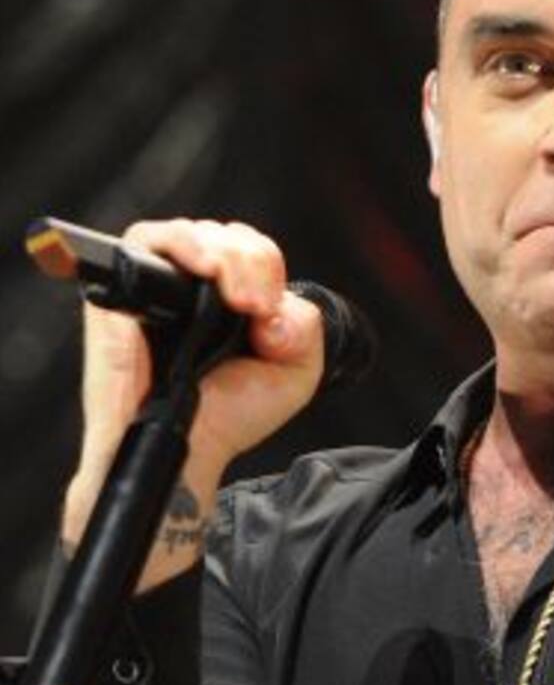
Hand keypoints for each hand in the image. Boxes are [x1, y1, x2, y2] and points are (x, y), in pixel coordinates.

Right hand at [63, 219, 323, 589]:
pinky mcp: (119, 297)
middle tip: (257, 306)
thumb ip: (304, 328)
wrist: (191, 450)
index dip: (268, 265)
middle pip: (224, 235)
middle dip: (252, 262)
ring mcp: (153, 289)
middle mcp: (189, 287)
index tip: (271, 307)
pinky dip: (180, 245)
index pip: (250, 248)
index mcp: (228, 296)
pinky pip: (141, 243)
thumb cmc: (231, 413)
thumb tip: (275, 309)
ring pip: (189, 233)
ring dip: (223, 254)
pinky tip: (206, 269)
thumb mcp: (294, 370)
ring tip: (239, 296)